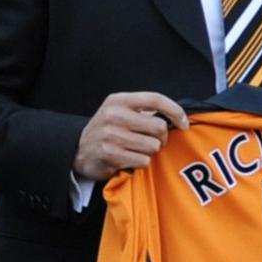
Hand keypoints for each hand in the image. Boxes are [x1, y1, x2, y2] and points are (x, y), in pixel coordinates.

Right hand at [72, 91, 187, 181]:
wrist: (78, 150)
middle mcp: (114, 115)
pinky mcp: (111, 154)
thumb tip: (176, 117)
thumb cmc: (106, 130)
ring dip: (150, 151)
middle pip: (158, 127)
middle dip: (162, 138)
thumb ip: (143, 111)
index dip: (175, 111)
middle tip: (154, 141)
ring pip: (153, 146)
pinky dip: (141, 162)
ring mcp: (111, 135)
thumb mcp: (119, 111)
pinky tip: (129, 159)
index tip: (183, 123)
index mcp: (119, 100)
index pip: (155, 99)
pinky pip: (143, 160)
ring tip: (138, 150)